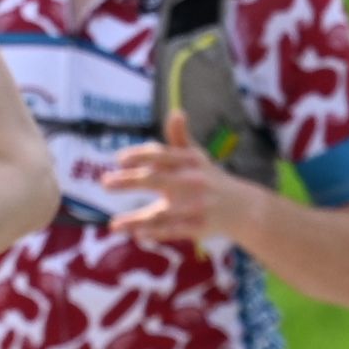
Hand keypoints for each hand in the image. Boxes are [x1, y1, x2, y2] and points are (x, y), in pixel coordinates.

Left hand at [95, 114, 255, 255]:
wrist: (243, 208)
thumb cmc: (210, 178)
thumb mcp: (197, 157)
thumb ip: (180, 138)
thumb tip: (176, 112)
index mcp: (189, 161)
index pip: (162, 154)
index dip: (141, 155)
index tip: (119, 159)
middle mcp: (193, 181)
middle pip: (157, 179)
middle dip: (130, 181)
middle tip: (104, 183)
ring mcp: (197, 205)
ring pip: (163, 212)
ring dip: (138, 219)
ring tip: (114, 225)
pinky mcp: (200, 227)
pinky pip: (174, 231)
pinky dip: (156, 234)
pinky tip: (137, 235)